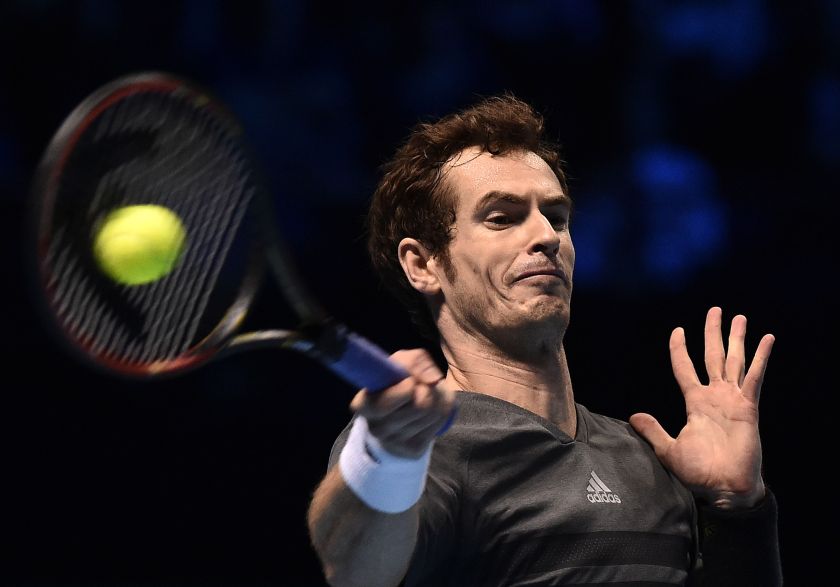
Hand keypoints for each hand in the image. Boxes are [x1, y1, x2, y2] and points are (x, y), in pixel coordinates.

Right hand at [350, 349, 457, 458]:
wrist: (404, 412)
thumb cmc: (397, 383)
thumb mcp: (400, 363)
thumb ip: (414, 361)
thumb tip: (431, 380)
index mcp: (363, 405)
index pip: (388, 400)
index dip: (407, 386)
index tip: (410, 380)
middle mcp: (375, 428)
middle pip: (419, 405)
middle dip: (427, 389)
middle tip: (422, 386)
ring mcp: (395, 442)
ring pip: (431, 413)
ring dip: (437, 398)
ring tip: (428, 396)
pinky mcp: (413, 450)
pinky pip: (439, 423)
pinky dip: (442, 410)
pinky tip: (431, 410)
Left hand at [629, 307, 774, 509]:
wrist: (723, 488)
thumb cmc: (698, 472)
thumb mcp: (669, 448)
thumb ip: (653, 430)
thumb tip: (634, 416)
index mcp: (695, 403)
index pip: (685, 368)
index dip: (680, 349)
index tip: (677, 330)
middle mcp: (715, 396)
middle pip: (712, 356)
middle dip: (713, 333)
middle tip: (715, 310)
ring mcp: (733, 400)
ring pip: (734, 360)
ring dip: (737, 339)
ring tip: (739, 317)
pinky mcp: (749, 407)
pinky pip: (755, 377)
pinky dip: (761, 357)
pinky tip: (767, 339)